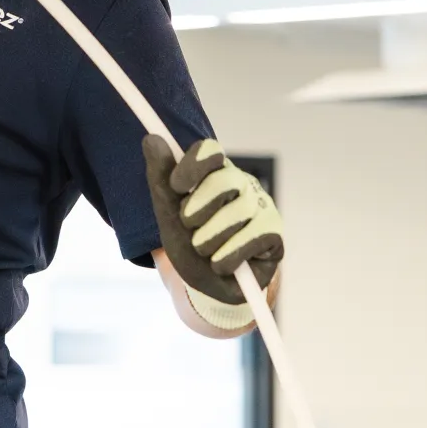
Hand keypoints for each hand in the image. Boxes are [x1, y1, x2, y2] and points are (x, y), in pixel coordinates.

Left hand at [143, 136, 282, 337]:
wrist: (209, 289)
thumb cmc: (191, 246)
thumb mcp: (168, 216)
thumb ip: (160, 178)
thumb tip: (151, 138)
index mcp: (214, 174)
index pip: (210, 151)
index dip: (193, 166)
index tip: (176, 187)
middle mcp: (242, 185)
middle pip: (224, 180)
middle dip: (197, 209)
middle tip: (188, 225)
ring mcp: (262, 207)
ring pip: (238, 212)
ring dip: (209, 240)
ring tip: (204, 251)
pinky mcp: (275, 232)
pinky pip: (255, 236)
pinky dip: (229, 256)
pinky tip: (222, 263)